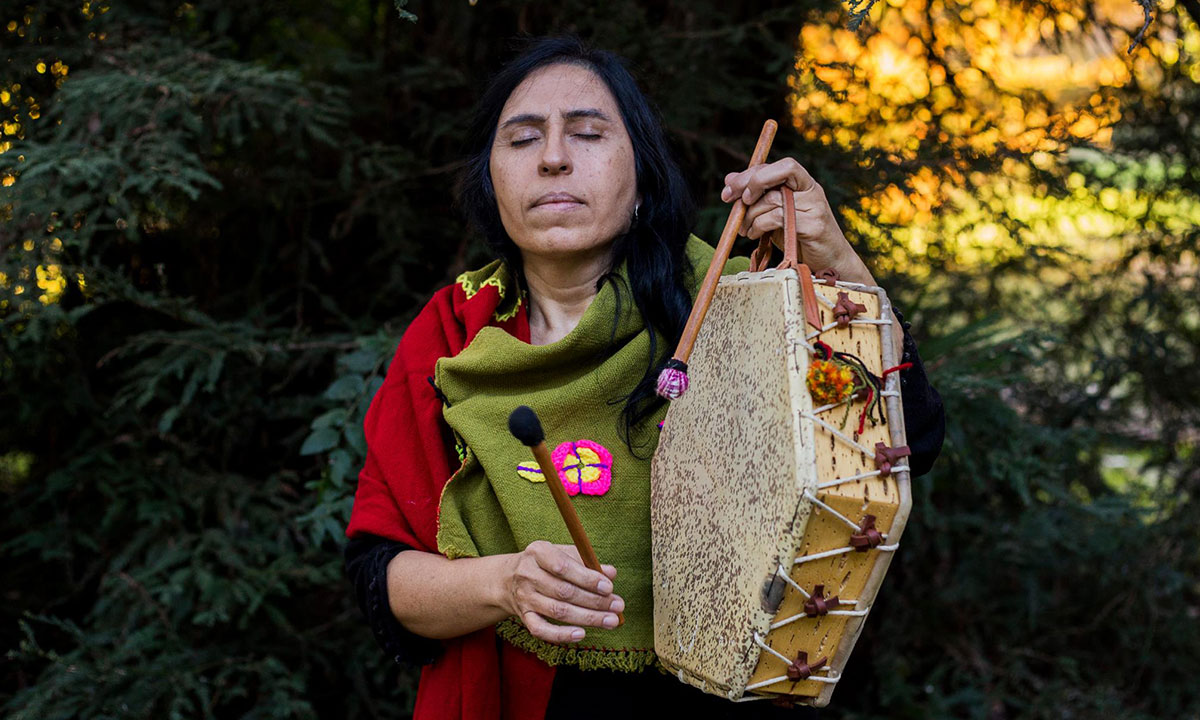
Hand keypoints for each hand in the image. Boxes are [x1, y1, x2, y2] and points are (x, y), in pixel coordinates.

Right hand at [500, 541, 622, 644]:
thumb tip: (611, 573)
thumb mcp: (562, 553)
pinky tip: (582, 634)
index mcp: (538, 552)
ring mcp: (524, 597)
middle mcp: (527, 574)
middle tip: (618, 606)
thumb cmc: (545, 564)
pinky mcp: (523, 617)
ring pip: (558, 611)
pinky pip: (541, 630)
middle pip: (564, 592)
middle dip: (594, 601)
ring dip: (587, 618)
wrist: (508, 579)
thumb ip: (587, 561)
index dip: (587, 578)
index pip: (563, 566)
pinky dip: (561, 635)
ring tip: (611, 621)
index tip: (609, 587)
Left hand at [721, 157, 870, 284]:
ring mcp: (814, 207)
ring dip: (749, 215)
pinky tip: (754, 234)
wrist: (830, 264)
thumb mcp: (776, 214)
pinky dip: (759, 225)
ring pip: (772, 199)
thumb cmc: (800, 238)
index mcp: (804, 184)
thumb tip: (730, 178)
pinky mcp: (812, 225)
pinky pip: (776, 218)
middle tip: (730, 200)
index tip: (730, 188)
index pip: (778, 166)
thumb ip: (757, 196)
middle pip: (775, 175)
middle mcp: (812, 190)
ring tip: (743, 228)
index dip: (752, 173)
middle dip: (747, 186)